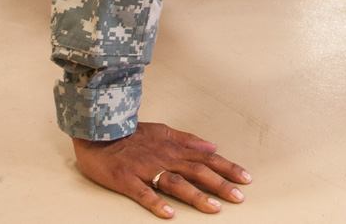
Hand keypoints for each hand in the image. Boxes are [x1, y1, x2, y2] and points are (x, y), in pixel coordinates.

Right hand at [72, 122, 251, 217]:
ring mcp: (145, 169)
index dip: (228, 168)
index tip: (246, 178)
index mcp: (174, 148)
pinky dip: (156, 203)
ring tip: (213, 208)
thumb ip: (188, 140)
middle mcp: (164, 158)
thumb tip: (213, 146)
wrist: (98, 132)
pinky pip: (142, 193)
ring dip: (196, 196)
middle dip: (220, 184)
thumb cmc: (132, 134)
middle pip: (197, 172)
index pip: (207, 159)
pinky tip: (169, 214)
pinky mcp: (126, 179)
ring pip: (175, 183)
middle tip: (239, 197)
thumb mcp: (163, 131)